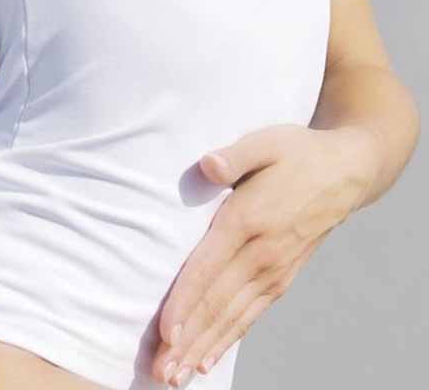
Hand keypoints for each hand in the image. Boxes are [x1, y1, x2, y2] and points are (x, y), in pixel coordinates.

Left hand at [151, 123, 381, 386]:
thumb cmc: (300, 154)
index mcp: (247, 221)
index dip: (184, 303)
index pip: (208, 269)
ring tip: (176, 376)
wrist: (348, 172)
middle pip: (215, 304)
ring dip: (201, 348)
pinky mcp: (282, 277)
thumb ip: (235, 156)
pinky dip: (228, 339)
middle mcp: (261, 254)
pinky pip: (251, 315)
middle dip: (185, 340)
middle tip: (160, 371)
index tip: (164, 333)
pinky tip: (209, 359)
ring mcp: (274, 270)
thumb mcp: (268, 142)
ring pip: (231, 317)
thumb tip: (207, 164)